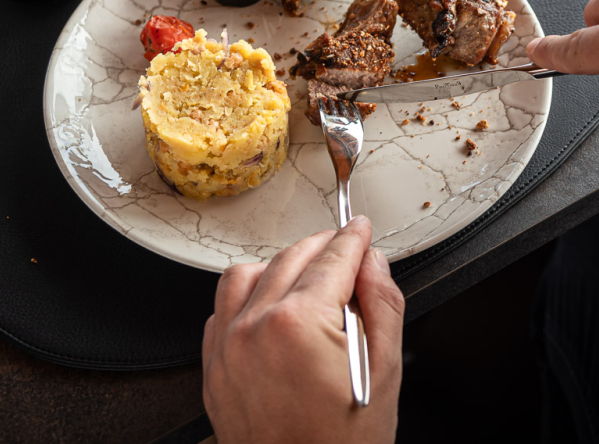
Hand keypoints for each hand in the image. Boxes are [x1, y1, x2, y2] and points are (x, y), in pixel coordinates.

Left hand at [202, 217, 403, 443]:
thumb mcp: (385, 370)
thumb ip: (382, 303)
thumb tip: (373, 264)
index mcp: (299, 323)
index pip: (332, 257)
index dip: (353, 238)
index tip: (360, 228)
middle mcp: (254, 327)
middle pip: (292, 257)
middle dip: (324, 247)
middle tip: (348, 252)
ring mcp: (227, 347)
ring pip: (248, 273)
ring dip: (281, 266)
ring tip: (310, 280)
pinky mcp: (213, 368)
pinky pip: (222, 309)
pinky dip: (248, 297)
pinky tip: (274, 308)